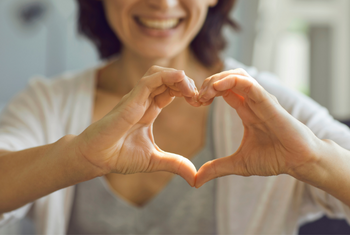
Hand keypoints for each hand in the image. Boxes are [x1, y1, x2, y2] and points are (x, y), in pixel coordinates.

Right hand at [74, 66, 199, 185]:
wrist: (96, 158)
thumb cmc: (118, 156)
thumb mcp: (154, 160)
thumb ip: (175, 164)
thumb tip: (195, 178)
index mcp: (149, 110)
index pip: (171, 90)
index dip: (187, 92)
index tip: (200, 103)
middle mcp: (144, 101)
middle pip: (168, 79)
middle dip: (186, 83)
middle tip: (199, 97)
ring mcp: (136, 98)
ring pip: (159, 74)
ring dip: (178, 77)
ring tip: (191, 90)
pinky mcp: (130, 100)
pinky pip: (149, 80)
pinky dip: (166, 76)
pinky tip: (181, 79)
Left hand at [195, 69, 322, 186]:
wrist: (299, 162)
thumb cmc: (275, 159)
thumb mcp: (238, 164)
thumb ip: (216, 168)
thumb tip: (195, 181)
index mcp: (245, 110)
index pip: (223, 90)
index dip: (206, 92)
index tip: (194, 103)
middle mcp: (252, 102)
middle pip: (227, 78)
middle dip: (208, 83)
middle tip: (196, 97)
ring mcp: (260, 100)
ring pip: (237, 76)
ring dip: (217, 79)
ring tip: (205, 92)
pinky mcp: (268, 103)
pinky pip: (249, 85)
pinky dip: (231, 81)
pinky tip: (216, 87)